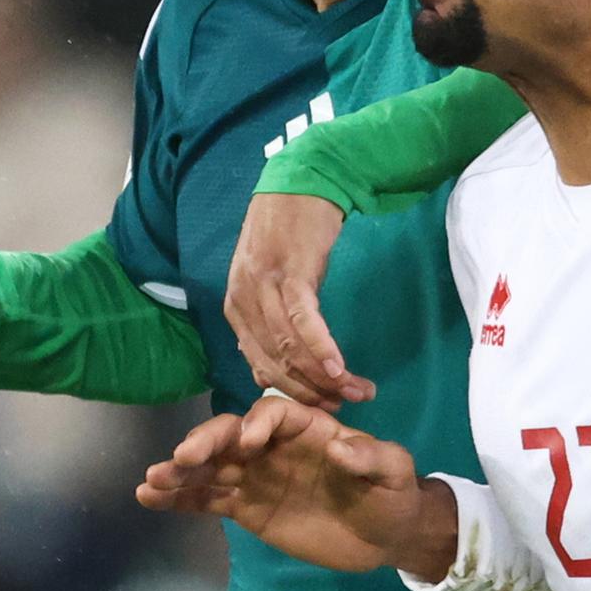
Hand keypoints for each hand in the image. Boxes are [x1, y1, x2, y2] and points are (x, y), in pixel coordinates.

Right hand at [136, 397, 455, 582]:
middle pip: (231, 434)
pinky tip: (151, 498)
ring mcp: (256, 475)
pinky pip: (208, 497)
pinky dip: (180, 497)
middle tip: (181, 456)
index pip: (273, 413)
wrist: (386, 534)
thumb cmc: (392, 492)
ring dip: (180, 469)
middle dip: (205, 442)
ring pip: (211, 466)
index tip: (248, 442)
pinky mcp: (247, 507)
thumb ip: (371, 455)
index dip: (257, 422)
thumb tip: (338, 443)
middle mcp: (272, 445)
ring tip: (152, 479)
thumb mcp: (394, 470)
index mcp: (306, 426)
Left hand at [225, 193, 373, 409]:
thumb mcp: (269, 279)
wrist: (302, 182)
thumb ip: (269, 319)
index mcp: (235, 304)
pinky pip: (305, 320)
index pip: (258, 362)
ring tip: (355, 392)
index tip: (319, 408)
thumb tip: (275, 367)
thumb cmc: (288, 233)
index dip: (290, 392)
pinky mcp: (291, 271)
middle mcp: (243, 298)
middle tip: (343, 407)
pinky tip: (340, 369)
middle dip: (310, 392)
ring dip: (324, 377)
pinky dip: (322, 348)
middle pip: (275, 361)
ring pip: (290, 346)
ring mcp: (265, 284)